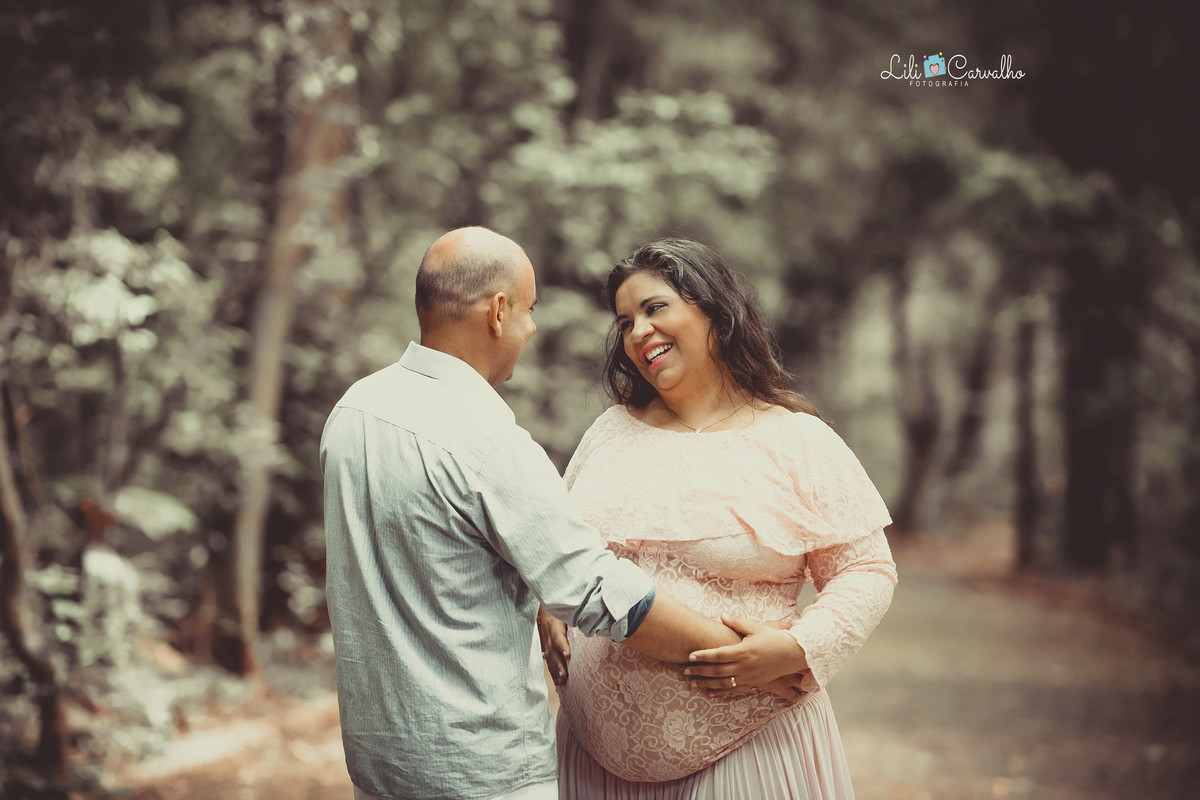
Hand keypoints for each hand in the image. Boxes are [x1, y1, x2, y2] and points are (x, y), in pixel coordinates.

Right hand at [536, 607, 570, 685]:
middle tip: (564, 676)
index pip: (557, 636)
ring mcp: (545, 642)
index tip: (568, 655)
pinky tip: (557, 682)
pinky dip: (553, 672)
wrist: (547, 606)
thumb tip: (593, 623)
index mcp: (554, 624)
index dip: (562, 646)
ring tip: (561, 682)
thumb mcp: (567, 611)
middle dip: (558, 665)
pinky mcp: (546, 647)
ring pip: (549, 658)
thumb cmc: (562, 608)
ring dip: (555, 671)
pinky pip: (549, 660)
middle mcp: (548, 634)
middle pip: (552, 651)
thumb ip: (577, 617)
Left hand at [683, 615, 807, 695]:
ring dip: (706, 683)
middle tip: (684, 670)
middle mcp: (744, 667)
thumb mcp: (756, 628)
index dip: (703, 656)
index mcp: (743, 651)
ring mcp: (748, 677)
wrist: (794, 655)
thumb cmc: (775, 639)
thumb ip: (738, 623)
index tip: (690, 655)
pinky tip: (709, 693)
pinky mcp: (753, 683)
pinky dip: (720, 693)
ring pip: (723, 683)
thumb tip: (722, 616)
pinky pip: (734, 690)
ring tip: (692, 683)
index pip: (718, 655)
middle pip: (717, 671)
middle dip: (699, 671)